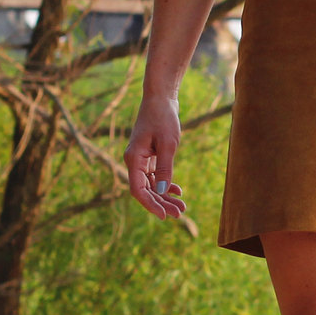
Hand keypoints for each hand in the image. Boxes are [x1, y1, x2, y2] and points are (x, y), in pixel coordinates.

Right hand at [126, 93, 189, 221]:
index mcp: (133, 159)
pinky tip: (178, 191)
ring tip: (182, 207)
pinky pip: (155, 176)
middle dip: (161, 203)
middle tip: (180, 214)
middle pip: (145, 190)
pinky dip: (166, 184)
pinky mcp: (149, 155)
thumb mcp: (168, 144)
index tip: (164, 216)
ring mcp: (141, 159)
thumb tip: (163, 192)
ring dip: (165, 196)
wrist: (161, 97)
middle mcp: (134, 161)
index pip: (138, 190)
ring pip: (151, 185)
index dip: (150, 205)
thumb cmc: (163, 117)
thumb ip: (165, 168)